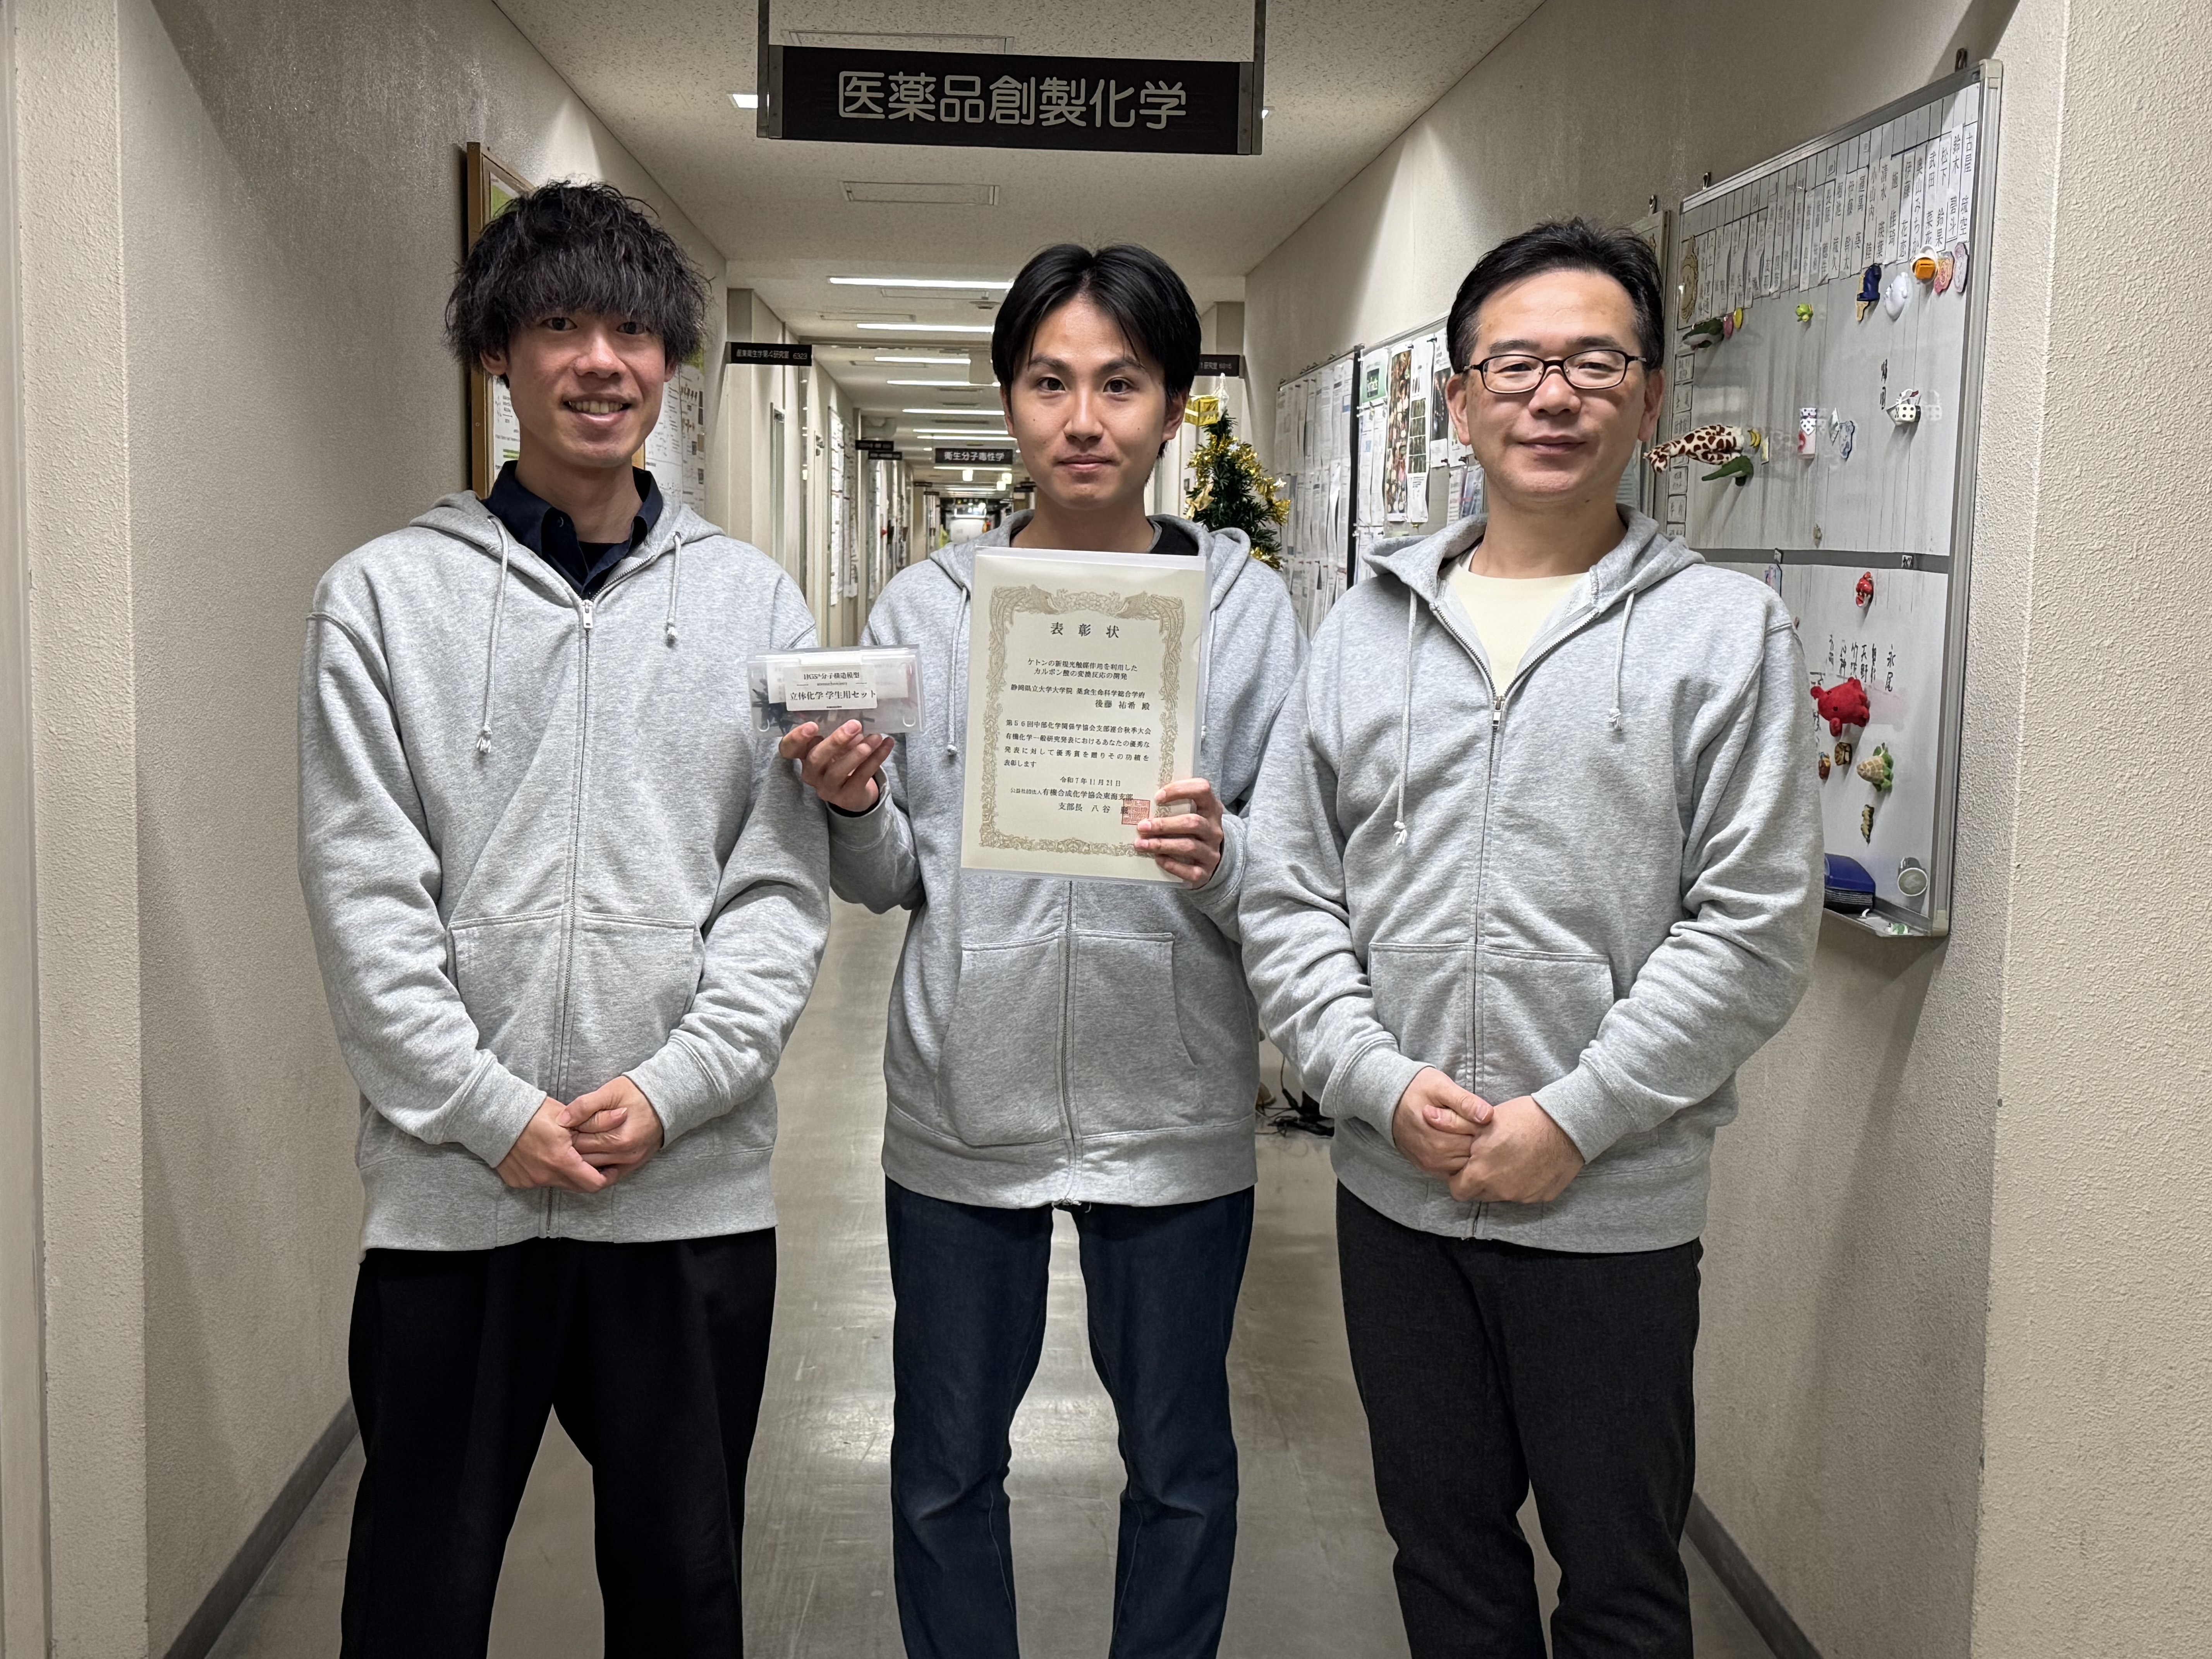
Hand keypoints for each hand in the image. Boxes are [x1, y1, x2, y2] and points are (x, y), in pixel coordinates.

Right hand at [496, 1097, 613, 1192]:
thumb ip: (598, 1121)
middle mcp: (545, 1176)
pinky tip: (544, 1156)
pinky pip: (539, 1181)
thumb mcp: (568, 1115)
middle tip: (594, 1162)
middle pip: (577, 1186)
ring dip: (566, 1173)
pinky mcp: (517, 1181)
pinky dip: (546, 1172)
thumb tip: (625, 1115)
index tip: (611, 1168)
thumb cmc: (532, 1112)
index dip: (607, 1177)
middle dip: (588, 1176)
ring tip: (568, 1155)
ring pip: (557, 1183)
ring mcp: (530, 1181)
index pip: (594, 1183)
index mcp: (561, 1161)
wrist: (493, 1117)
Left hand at [569, 1075, 664, 1179]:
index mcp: (619, 1138)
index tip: (562, 1124)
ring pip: (593, 1166)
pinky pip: (608, 1174)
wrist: (667, 1100)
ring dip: (581, 1156)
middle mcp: (625, 1154)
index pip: (580, 1140)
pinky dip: (595, 1167)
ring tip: (575, 1141)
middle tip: (564, 1134)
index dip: (567, 1132)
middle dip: (571, 1145)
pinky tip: (587, 1157)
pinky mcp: (633, 1164)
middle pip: (585, 1156)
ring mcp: (630, 1161)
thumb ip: (585, 1105)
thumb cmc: (638, 1092)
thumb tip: (562, 1120)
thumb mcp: (611, 1091)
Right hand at [778, 720, 893, 813]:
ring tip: (875, 737)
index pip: (788, 749)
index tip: (812, 726)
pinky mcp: (846, 797)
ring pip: (838, 771)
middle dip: (836, 741)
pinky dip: (876, 759)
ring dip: (858, 753)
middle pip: (816, 759)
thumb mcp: (836, 745)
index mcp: (804, 756)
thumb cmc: (841, 760)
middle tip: (855, 725)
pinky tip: (887, 744)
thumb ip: (837, 730)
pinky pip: (861, 776)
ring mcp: (827, 788)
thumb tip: (854, 711)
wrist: (855, 793)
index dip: (796, 738)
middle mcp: (811, 773)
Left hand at [1136, 778, 1223, 887]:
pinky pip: (1190, 870)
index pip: (1202, 789)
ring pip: (1189, 846)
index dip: (1180, 790)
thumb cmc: (1191, 831)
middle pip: (1193, 822)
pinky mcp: (1205, 872)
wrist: (1207, 859)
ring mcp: (1212, 852)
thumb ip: (1175, 807)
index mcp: (1211, 809)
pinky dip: (1172, 864)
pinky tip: (1157, 859)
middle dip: (1164, 824)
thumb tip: (1142, 804)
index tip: (1157, 797)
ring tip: (1141, 844)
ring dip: (1162, 844)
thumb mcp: (1190, 814)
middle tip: (1142, 826)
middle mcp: (1214, 830)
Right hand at [1391, 1067, 1493, 1179]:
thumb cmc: (1417, 1089)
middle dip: (1479, 1138)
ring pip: (1465, 1164)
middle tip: (1475, 1121)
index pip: (1477, 1137)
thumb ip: (1465, 1101)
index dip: (1484, 1125)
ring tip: (1466, 1131)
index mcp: (1440, 1135)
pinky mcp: (1428, 1167)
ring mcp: (1431, 1164)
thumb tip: (1488, 1115)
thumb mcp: (1441, 1087)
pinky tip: (1458, 1143)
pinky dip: (1460, 1159)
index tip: (1481, 1113)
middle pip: (1473, 1153)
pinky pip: (1454, 1171)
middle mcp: (1435, 1154)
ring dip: (1470, 1150)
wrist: (1389, 1099)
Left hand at [1445, 1094, 1584, 1205]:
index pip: (1458, 1190)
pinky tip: (1529, 1161)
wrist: (1567, 1124)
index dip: (1459, 1176)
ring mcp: (1523, 1196)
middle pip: (1480, 1194)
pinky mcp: (1542, 1196)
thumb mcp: (1483, 1119)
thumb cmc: (1524, 1117)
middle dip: (1479, 1179)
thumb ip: (1452, 1123)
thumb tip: (1425, 1115)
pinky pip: (1525, 1193)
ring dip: (1502, 1180)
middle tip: (1489, 1157)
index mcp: (1482, 1174)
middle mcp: (1501, 1191)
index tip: (1467, 1161)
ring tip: (1511, 1156)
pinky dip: (1524, 1181)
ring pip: (1502, 1194)